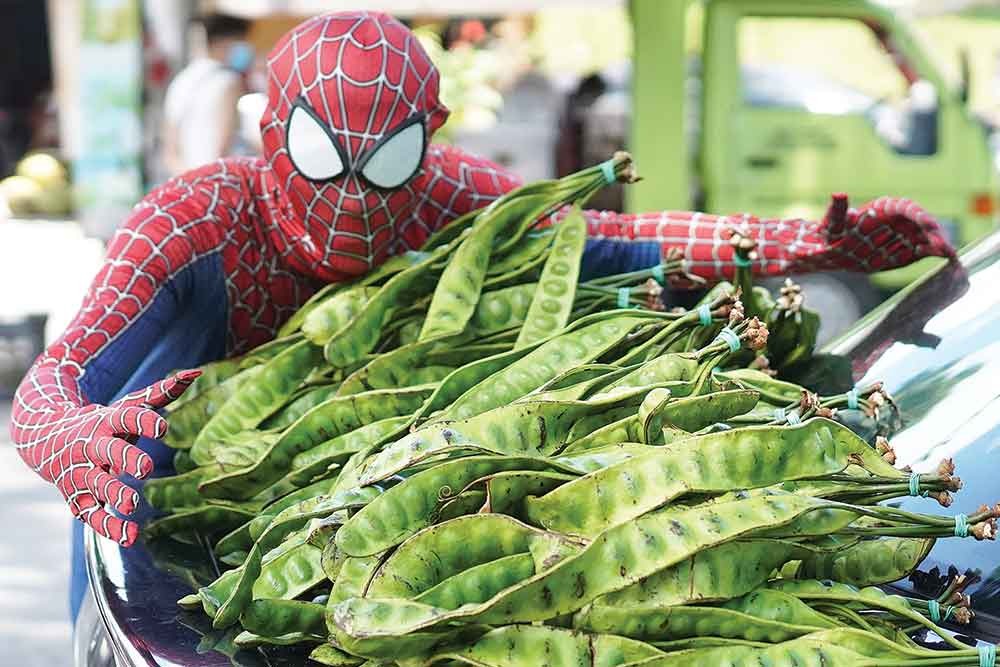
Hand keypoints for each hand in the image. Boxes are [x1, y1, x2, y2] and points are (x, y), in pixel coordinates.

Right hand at [18, 370, 198, 545]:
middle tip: (145, 467)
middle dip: (126, 458)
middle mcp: (93, 447)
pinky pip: (92, 516)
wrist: (48, 439)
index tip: (162, 429)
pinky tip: (131, 537)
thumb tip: (196, 372)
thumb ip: (162, 393)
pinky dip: (110, 527)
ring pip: (97, 485)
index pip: (126, 418)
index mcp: (108, 422)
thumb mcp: (128, 406)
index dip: (144, 422)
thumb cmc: (104, 423)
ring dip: (114, 494)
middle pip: (109, 452)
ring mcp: (83, 473)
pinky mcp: (77, 499)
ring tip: (131, 505)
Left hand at [793, 193, 955, 272]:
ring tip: (949, 254)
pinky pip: (924, 250)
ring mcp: (904, 234)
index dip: (918, 215)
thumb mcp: (833, 223)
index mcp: (884, 208)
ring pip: (926, 237)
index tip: (928, 224)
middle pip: (921, 223)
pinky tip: (948, 259)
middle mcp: (898, 219)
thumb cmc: (833, 232)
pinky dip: (935, 253)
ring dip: (938, 245)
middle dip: (933, 233)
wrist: (833, 249)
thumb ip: (838, 210)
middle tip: (942, 245)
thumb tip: (838, 194)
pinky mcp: (906, 249)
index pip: (906, 208)